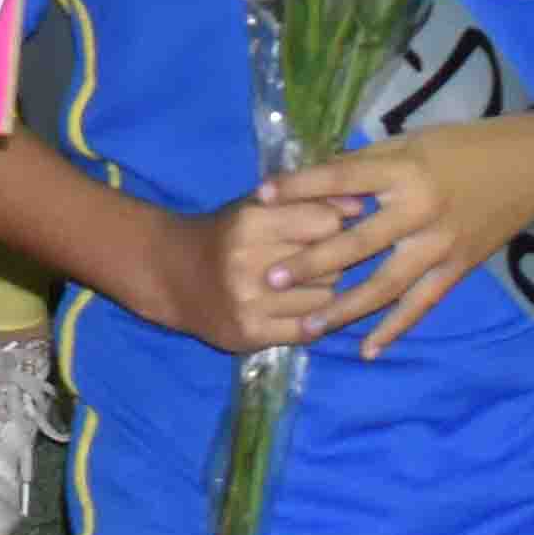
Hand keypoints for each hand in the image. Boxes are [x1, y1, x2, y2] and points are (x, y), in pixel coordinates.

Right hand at [99, 190, 368, 356]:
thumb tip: (361, 205)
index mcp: (250, 222)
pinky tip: (295, 309)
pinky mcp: (250, 334)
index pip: (326, 223)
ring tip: (300, 286)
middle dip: (328, 262)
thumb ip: (308, 200)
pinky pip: (307, 329)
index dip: (331, 226)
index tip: (322, 230)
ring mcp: (248, 302)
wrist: (172, 275)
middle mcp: (247, 262)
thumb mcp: (259, 205)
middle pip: (329, 264)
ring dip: (321, 293)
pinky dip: (310, 320)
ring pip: (324, 299)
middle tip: (310, 261)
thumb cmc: (225, 233)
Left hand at [254, 127, 533, 360]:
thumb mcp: (408, 142)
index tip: (260, 196)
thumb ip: (365, 165)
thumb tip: (314, 179)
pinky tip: (368, 349)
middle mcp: (417, 211)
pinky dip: (395, 328)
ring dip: (345, 308)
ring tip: (309, 328)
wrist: (530, 169)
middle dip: (311, 263)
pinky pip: (420, 304)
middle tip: (271, 279)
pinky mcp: (457, 268)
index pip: (340, 179)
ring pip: (385, 284)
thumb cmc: (461, 146)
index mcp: (402, 170)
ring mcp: (438, 245)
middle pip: (356, 242)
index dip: (300, 187)